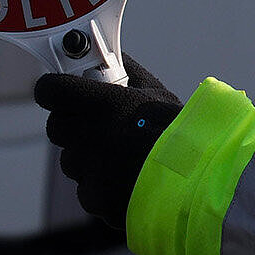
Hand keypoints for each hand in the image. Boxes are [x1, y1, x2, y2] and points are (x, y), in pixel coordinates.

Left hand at [35, 57, 181, 230]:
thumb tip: (111, 54)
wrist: (202, 182)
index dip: (53, 90)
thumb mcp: (157, 94)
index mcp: (105, 104)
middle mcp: (92, 136)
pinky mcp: (95, 200)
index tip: (57, 92)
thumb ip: (127, 72)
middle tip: (95, 127)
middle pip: (56, 128)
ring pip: (71, 161)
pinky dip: (100, 187)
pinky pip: (86, 189)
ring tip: (119, 159)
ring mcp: (91, 171)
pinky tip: (125, 182)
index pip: (51, 90)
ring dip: (86, 159)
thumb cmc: (184, 134)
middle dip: (71, 126)